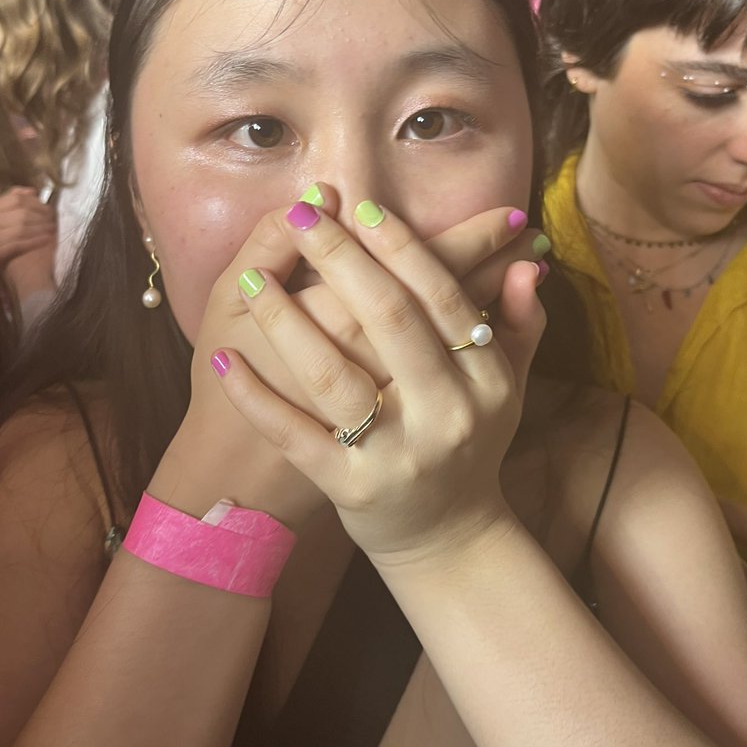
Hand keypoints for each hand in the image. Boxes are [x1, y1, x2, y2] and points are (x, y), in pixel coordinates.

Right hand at [0, 187, 55, 266]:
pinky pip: (19, 244)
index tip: (47, 208)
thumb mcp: (12, 218)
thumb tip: (30, 190)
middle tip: (52, 220)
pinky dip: (35, 241)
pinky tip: (46, 239)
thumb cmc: (13, 242)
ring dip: (41, 227)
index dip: (35, 202)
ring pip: (21, 227)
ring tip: (52, 229)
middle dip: (41, 216)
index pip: (16, 198)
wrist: (9, 272)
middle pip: (21, 212)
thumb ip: (17, 202)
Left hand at [211, 200, 545, 560]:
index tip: (361, 206)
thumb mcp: (505, 387)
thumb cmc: (470, 445)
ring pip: (334, 374)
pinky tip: (219, 359)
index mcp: (484, 380)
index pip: (442, 297)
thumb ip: (518, 325)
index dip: (402, 247)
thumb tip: (527, 265)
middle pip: (389, 319)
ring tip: (251, 277)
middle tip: (303, 215)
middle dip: (340, 259)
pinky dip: (255, 397)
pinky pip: (294, 436)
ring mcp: (396, 454)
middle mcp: (446, 415)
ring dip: (286, 318)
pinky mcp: (350, 489)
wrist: (448, 540)